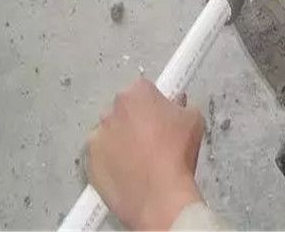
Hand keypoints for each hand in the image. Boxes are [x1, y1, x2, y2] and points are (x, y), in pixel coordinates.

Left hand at [87, 79, 204, 229]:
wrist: (160, 195)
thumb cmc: (176, 156)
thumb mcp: (194, 119)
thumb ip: (182, 105)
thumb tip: (179, 106)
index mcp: (137, 92)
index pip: (144, 88)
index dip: (155, 102)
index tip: (160, 111)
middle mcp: (113, 109)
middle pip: (126, 108)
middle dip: (138, 119)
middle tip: (156, 137)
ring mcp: (98, 135)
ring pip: (112, 131)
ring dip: (124, 139)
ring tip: (144, 157)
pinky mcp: (90, 160)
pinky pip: (102, 155)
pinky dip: (112, 160)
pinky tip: (131, 169)